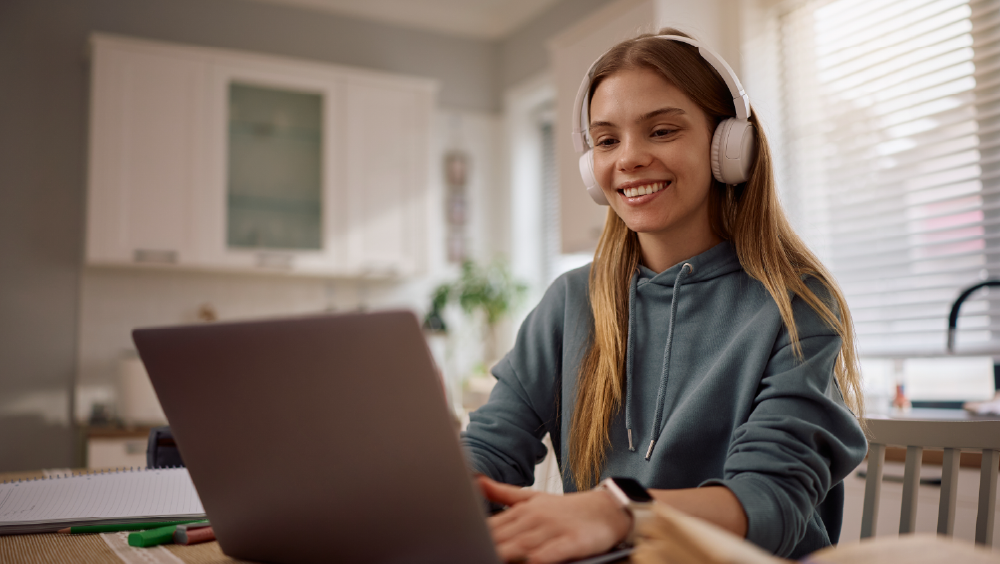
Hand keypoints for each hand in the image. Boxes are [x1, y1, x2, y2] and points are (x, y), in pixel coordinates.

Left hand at [477, 476, 630, 562]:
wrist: (608, 509)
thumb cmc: (567, 509)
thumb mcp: (533, 497)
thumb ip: (503, 493)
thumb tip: (476, 481)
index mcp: (522, 510)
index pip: (492, 525)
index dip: (474, 535)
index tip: (458, 542)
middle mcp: (535, 518)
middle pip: (503, 536)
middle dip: (485, 546)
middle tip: (467, 551)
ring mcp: (554, 529)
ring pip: (523, 545)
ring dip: (506, 553)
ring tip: (490, 557)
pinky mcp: (572, 540)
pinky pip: (553, 552)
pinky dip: (540, 558)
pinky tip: (530, 562)